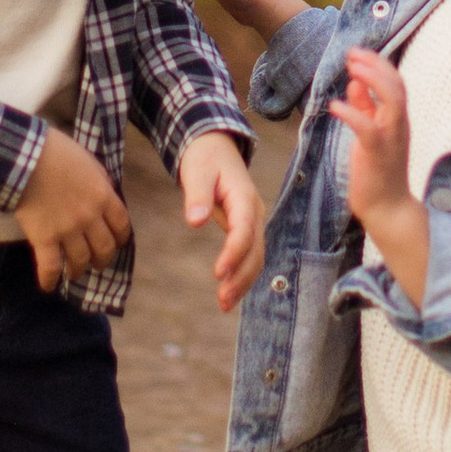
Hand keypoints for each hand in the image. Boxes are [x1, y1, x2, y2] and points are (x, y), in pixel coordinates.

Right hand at [13, 124, 132, 292]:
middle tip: (97, 262)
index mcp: (103, 196)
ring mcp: (68, 230)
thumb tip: (105, 193)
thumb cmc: (56, 152)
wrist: (25, 157)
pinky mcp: (44, 238)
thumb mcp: (88, 160)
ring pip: (80, 260)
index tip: (117, 242)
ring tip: (74, 273)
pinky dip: (50, 280)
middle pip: (104, 248)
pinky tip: (48, 287)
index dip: (121, 238)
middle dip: (102, 259)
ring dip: (78, 270)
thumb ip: (100, 180)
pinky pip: (50, 266)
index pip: (122, 225)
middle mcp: (90, 217)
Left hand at [177, 131, 265, 312]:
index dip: (234, 253)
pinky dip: (242, 275)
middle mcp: (255, 213)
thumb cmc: (205, 158)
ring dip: (243, 282)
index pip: (244, 230)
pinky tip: (229, 293)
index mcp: (244, 197)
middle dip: (241, 277)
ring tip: (224, 304)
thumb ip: (197, 195)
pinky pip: (249, 256)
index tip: (218, 273)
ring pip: (256, 257)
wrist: (216, 147)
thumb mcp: (198, 170)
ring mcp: (253, 222)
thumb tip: (195, 220)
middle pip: (256, 250)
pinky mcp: (246, 229)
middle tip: (223, 301)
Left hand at [328, 48, 428, 308]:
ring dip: (372, 79)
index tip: (356, 52)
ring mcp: (391, 139)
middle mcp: (399, 125)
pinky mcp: (377, 154)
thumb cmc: (377, 173)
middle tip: (352, 53)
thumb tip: (354, 85)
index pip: (395, 82)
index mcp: (397, 119)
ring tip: (351, 68)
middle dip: (375, 64)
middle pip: (397, 84)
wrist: (387, 209)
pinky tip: (335, 106)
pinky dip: (352, 112)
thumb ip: (365, 110)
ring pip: (392, 100)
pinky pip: (368, 128)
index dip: (377, 63)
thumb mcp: (370, 135)